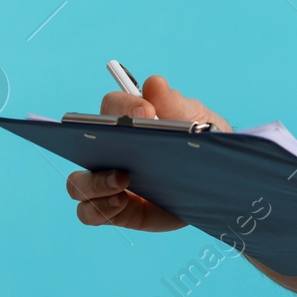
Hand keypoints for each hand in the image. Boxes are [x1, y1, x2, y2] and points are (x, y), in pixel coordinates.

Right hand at [65, 74, 231, 231]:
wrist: (219, 182)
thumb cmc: (202, 144)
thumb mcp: (197, 120)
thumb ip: (174, 104)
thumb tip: (154, 83)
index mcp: (128, 122)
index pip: (111, 106)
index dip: (123, 107)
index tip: (147, 112)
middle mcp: (110, 151)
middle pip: (81, 146)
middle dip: (95, 147)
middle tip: (127, 150)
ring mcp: (109, 183)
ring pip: (77, 184)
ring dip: (94, 183)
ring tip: (123, 180)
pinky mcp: (118, 211)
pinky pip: (90, 213)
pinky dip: (100, 209)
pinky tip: (122, 202)